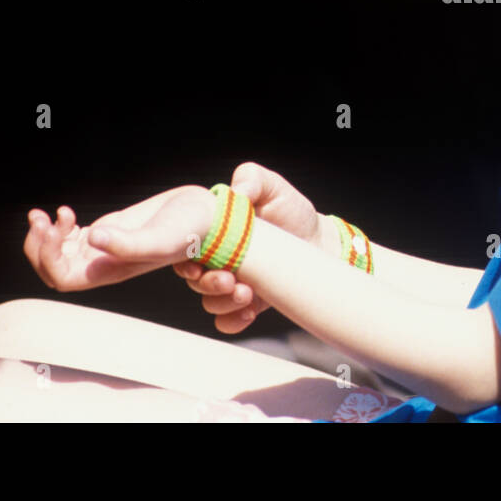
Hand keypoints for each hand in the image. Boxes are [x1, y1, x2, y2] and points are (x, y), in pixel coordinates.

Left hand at [25, 186, 214, 291]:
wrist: (207, 215)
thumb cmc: (189, 231)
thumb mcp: (160, 238)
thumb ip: (128, 243)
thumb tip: (92, 238)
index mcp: (112, 272)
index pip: (62, 278)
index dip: (47, 258)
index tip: (53, 228)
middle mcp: (104, 263)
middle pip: (52, 268)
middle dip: (39, 245)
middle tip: (41, 217)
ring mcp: (104, 247)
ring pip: (58, 252)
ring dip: (44, 234)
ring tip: (45, 213)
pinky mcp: (109, 230)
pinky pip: (71, 237)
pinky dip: (58, 225)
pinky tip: (64, 211)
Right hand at [172, 162, 328, 331]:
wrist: (317, 241)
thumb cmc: (290, 210)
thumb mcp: (273, 188)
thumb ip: (253, 179)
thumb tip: (237, 191)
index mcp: (213, 233)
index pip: (184, 249)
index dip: (186, 259)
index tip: (199, 264)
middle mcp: (216, 260)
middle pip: (194, 279)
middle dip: (208, 283)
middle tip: (228, 280)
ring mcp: (230, 283)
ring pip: (210, 302)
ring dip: (223, 302)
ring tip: (246, 293)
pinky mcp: (246, 304)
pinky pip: (227, 321)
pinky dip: (233, 321)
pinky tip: (248, 312)